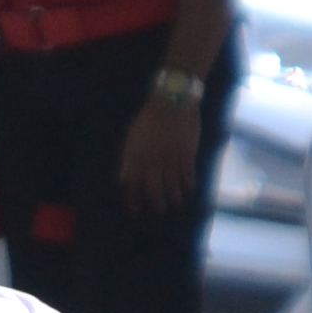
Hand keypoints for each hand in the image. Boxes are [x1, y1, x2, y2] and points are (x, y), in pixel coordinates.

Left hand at [117, 88, 202, 214]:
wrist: (172, 100)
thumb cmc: (150, 118)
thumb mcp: (132, 136)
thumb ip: (128, 159)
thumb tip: (122, 179)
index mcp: (136, 156)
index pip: (132, 185)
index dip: (133, 201)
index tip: (135, 212)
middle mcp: (152, 160)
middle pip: (153, 191)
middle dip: (157, 204)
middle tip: (160, 210)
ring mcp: (170, 158)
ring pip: (172, 187)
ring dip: (174, 199)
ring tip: (176, 204)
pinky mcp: (186, 155)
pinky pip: (188, 177)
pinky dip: (188, 186)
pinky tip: (189, 190)